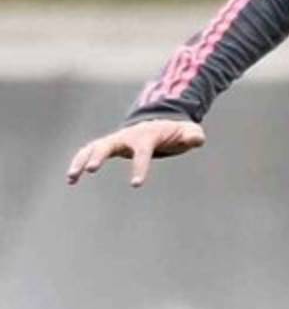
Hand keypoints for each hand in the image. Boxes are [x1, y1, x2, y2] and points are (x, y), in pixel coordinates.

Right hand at [66, 119, 206, 187]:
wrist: (161, 123)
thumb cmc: (176, 132)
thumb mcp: (189, 132)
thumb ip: (193, 135)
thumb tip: (196, 139)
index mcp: (147, 136)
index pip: (142, 152)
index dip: (139, 167)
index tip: (136, 185)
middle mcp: (128, 136)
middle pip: (109, 144)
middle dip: (100, 155)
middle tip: (91, 170)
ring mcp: (117, 139)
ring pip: (94, 147)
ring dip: (81, 160)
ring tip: (71, 178)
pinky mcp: (109, 145)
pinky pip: (89, 151)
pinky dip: (78, 161)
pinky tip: (71, 179)